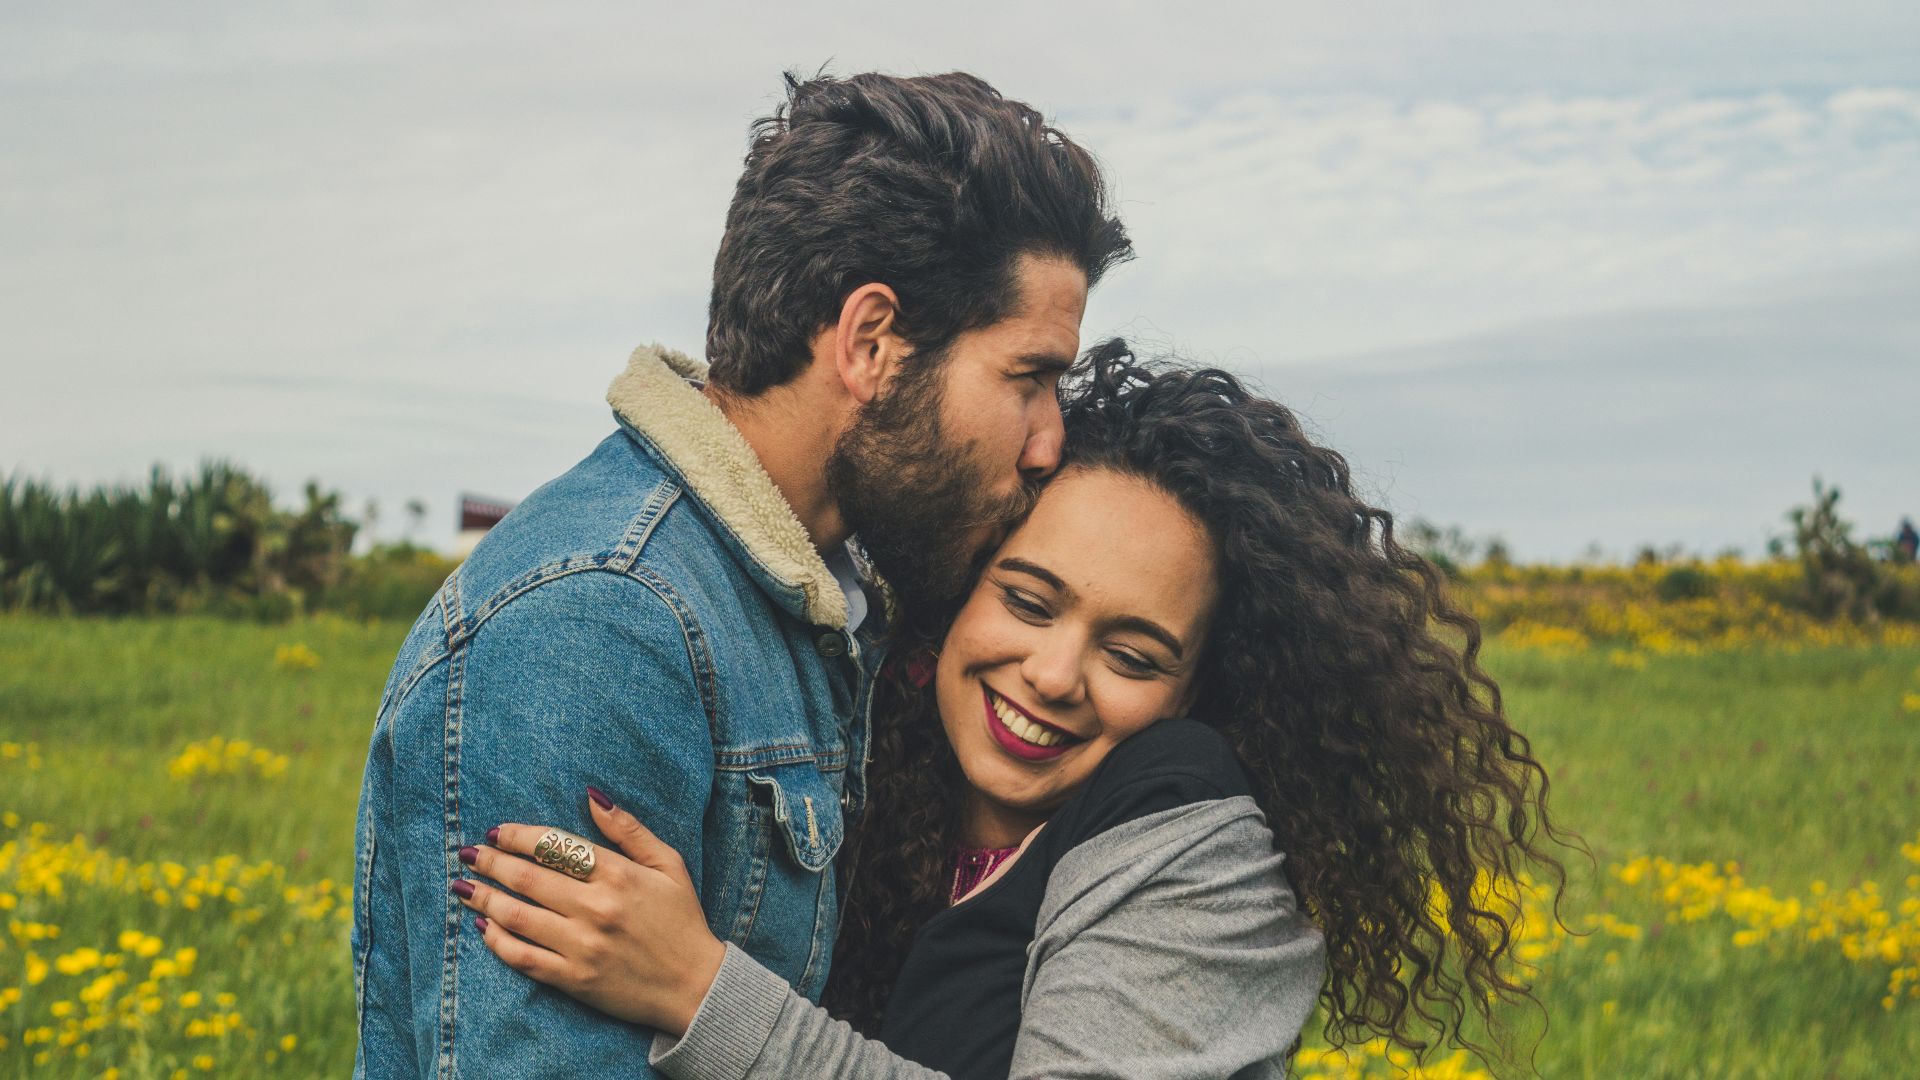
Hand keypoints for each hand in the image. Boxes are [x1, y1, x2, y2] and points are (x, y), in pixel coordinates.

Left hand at [454, 791, 725, 1035]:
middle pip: (527, 879)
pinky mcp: (574, 979)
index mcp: (619, 875)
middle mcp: (596, 908)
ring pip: (518, 916)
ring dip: (484, 898)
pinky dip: (498, 942)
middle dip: (491, 862)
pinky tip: (483, 928)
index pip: (554, 846)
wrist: (696, 986)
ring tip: (463, 887)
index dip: (518, 836)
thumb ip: (628, 829)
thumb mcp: (668, 864)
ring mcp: (582, 946)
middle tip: (467, 853)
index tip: (497, 831)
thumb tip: (591, 796)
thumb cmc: (682, 920)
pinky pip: (524, 958)